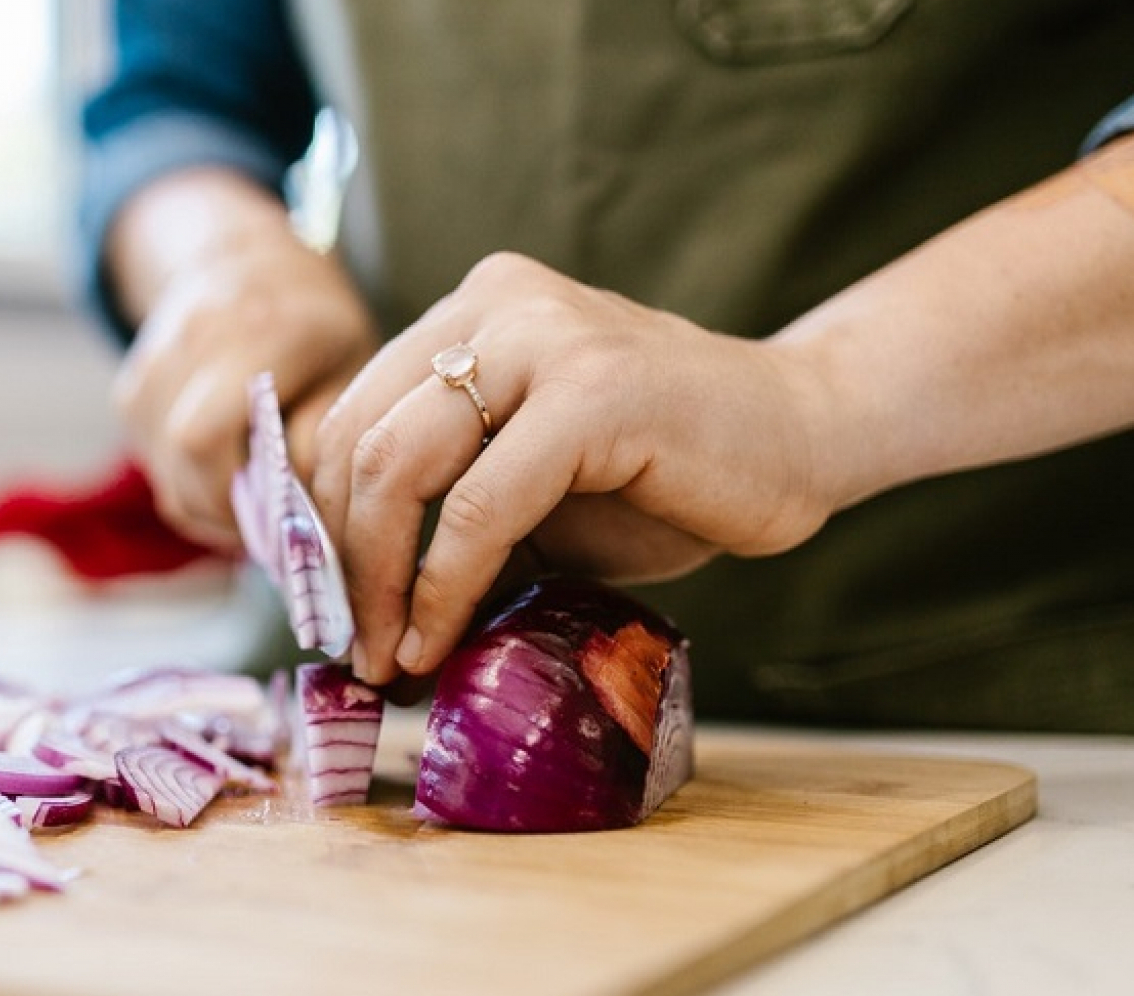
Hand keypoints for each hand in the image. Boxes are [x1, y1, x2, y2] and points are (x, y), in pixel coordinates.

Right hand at [115, 237, 376, 550]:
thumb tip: (290, 515)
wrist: (242, 259)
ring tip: (256, 493)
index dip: (234, 495)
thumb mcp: (353, 370)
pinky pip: (154, 465)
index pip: (203, 436)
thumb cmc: (316, 326)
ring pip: (164, 474)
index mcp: (259, 327)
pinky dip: (191, 485)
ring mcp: (151, 362)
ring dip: (210, 501)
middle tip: (274, 520)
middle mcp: (191, 336)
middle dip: (227, 507)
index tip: (282, 519)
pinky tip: (229, 471)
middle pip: (179, 459)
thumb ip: (323, 438)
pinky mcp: (129, 391)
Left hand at [310, 252, 841, 682]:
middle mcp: (497, 303)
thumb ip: (450, 522)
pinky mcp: (593, 391)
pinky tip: (439, 640)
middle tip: (356, 649)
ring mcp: (545, 337)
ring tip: (391, 657)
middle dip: (343, 562)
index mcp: (473, 311)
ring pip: (398, 465)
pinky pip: (480, 504)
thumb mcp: (534, 494)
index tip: (336, 613)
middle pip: (359, 441)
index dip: (324, 524)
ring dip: (381, 581)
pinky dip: (445, 585)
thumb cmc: (669, 475)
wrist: (809, 437)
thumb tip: (361, 625)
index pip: (352, 417)